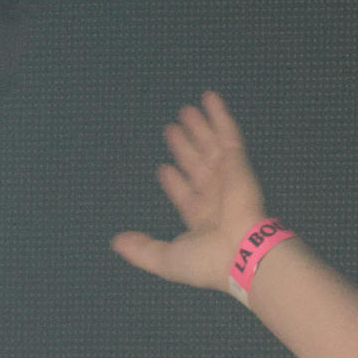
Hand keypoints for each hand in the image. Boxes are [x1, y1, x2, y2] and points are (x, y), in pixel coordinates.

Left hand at [111, 91, 268, 291]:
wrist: (242, 254)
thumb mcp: (166, 259)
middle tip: (172, 128)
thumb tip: (116, 242)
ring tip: (185, 110)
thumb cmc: (207, 260)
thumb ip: (142, 249)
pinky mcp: (238, 163)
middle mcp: (214, 196)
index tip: (163, 168)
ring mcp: (227, 178)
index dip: (174, 181)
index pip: (184, 194)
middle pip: (196, 165)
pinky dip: (220, 115)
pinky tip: (210, 97)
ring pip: (210, 146)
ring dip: (199, 128)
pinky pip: (229, 134)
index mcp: (200, 218)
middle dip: (185, 147)